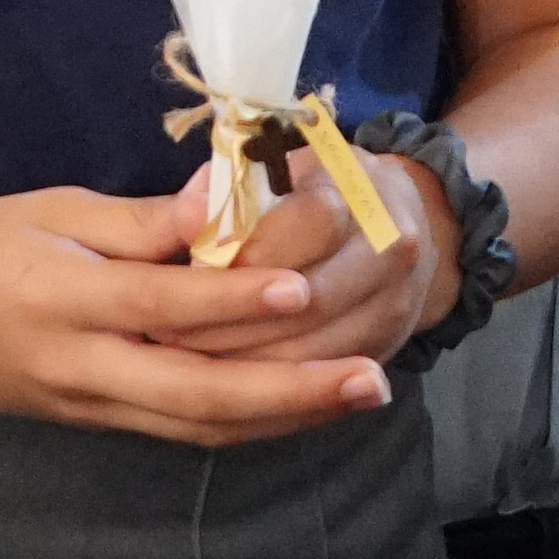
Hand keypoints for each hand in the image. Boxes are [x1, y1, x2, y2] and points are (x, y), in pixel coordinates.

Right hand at [0, 184, 380, 444]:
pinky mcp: (93, 422)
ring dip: (284, 416)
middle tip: (370, 379)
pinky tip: (299, 405)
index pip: (162, 305)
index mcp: (62, 298)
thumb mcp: (48, 212)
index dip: (234, 300)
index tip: (304, 287)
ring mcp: (87, 406)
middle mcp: (80, 367)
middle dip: (291, 392)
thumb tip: (221, 200)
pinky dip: (246, 421)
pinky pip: (181, 428)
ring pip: (199, 425)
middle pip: (198, 394)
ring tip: (358, 394)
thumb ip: (139, 221)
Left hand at [190, 158, 447, 371]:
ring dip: (245, 365)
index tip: (185, 274)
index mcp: (357, 190)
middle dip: (232, 322)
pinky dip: (270, 390)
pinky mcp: (384, 349)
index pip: (309, 223)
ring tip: (182, 364)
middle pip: (311, 300)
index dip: (246, 252)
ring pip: (314, 350)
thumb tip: (187, 217)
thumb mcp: (271, 168)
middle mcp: (390, 249)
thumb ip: (228, 188)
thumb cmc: (307, 189)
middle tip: (164, 334)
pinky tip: (221, 385)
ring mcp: (394, 305)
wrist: (393, 222)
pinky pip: (325, 386)